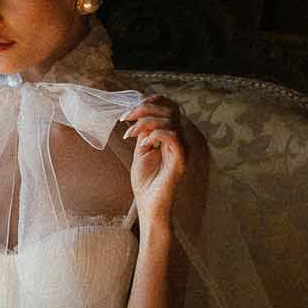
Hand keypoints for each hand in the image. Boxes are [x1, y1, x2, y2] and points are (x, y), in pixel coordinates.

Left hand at [119, 93, 189, 228]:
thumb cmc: (146, 182)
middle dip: (144, 109)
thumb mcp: (141, 150)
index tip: (129, 111)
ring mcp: (182, 149)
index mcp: (172, 135)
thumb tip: (139, 114)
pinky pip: (172, 136)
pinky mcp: (181, 160)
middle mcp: (180, 140)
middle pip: (170, 108)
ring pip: (170, 120)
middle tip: (125, 118)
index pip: (170, 106)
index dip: (152, 101)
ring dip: (145, 123)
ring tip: (130, 135)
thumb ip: (144, 132)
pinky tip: (144, 146)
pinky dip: (155, 135)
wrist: (149, 206)